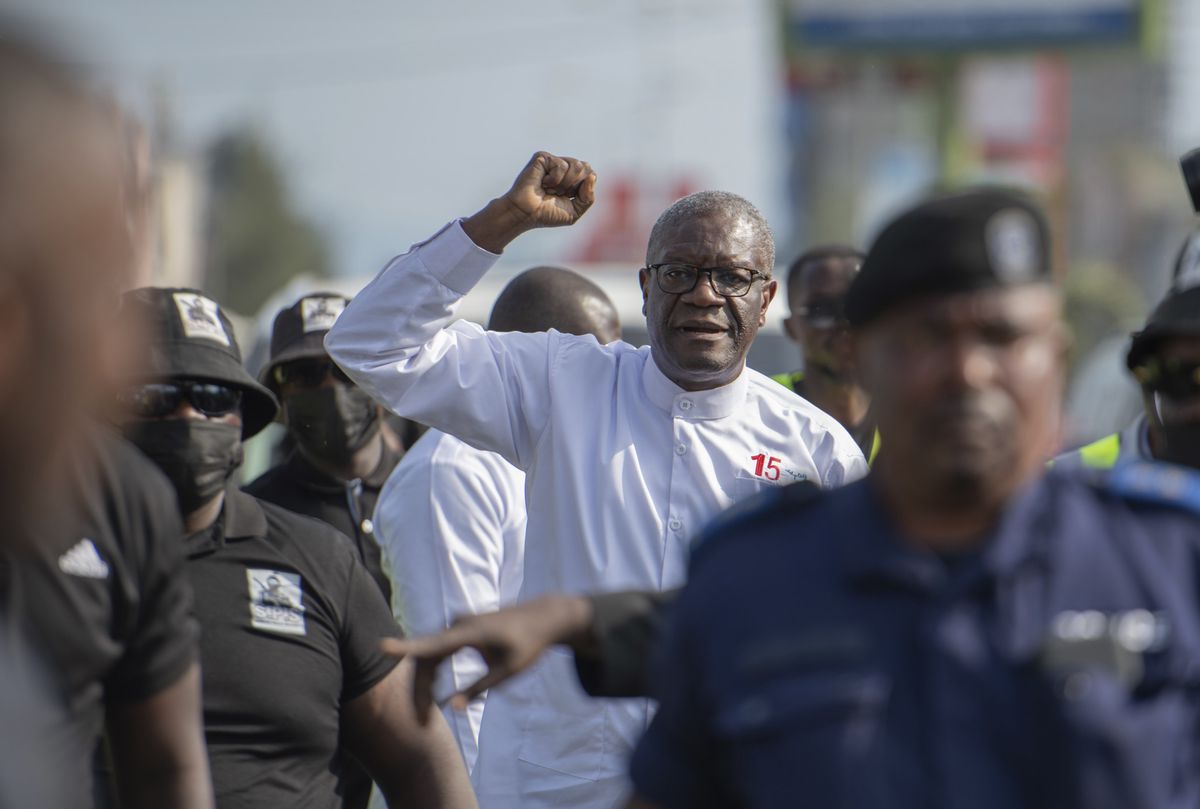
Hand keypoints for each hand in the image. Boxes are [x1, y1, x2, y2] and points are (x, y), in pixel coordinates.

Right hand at [380, 594, 593, 723]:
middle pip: (425, 659)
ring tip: (425, 715)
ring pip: (429, 657)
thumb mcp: (508, 672)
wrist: (543, 619)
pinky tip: (432, 694)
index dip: (405, 647)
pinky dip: (432, 673)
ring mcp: (457, 626)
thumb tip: (451, 708)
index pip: (431, 644)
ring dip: (424, 685)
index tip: (382, 646)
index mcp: (469, 632)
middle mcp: (458, 625)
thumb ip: (479, 689)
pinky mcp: (460, 630)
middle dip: (419, 691)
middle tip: (422, 723)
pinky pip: (437, 652)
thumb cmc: (528, 645)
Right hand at [462, 152, 595, 252]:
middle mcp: (563, 167)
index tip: (566, 197)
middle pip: (586, 168)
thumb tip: (592, 176)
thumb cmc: (546, 214)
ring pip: (576, 165)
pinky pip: (561, 165)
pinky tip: (543, 183)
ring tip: (549, 189)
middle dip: (574, 186)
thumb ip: (588, 197)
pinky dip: (554, 180)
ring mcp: (553, 161)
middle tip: (557, 193)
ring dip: (564, 184)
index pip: (590, 174)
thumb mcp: (575, 211)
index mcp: (572, 178)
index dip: (582, 189)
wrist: (526, 214)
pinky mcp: (543, 157)